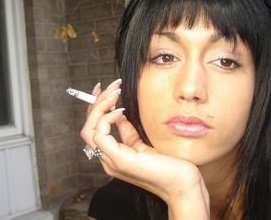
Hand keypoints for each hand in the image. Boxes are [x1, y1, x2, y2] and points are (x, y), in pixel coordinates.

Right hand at [80, 79, 209, 218]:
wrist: (182, 184)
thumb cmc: (168, 166)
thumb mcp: (143, 145)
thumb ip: (128, 133)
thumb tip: (119, 117)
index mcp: (112, 155)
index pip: (93, 129)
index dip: (96, 107)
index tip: (105, 90)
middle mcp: (107, 158)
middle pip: (87, 127)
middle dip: (97, 102)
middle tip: (112, 87)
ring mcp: (111, 160)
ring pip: (88, 130)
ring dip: (99, 106)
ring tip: (115, 93)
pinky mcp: (119, 160)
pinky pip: (100, 135)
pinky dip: (106, 119)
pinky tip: (120, 110)